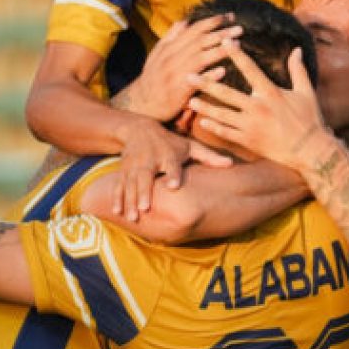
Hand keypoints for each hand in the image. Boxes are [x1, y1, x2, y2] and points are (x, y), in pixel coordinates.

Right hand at [115, 117, 231, 221]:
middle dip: (144, 192)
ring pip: (130, 183)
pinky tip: (117, 212)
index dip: (172, 174)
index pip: (171, 164)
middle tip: (146, 209)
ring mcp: (134, 166)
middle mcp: (150, 160)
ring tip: (133, 217)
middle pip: (146, 176)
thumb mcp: (190, 146)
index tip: (173, 186)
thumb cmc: (170, 142)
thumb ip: (209, 157)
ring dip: (130, 200)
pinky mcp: (123, 170)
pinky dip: (117, 198)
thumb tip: (231, 164)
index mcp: (168, 154)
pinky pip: (118, 185)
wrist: (139, 130)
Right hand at [126, 15, 242, 121]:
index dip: (213, 21)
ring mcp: (175, 74)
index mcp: (169, 47)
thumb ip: (171, 37)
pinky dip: (209, 76)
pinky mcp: (178, 91)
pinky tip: (223, 71)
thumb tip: (185, 21)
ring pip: (200, 58)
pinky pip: (195, 82)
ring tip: (238, 44)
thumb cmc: (153, 78)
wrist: (141, 104)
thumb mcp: (158, 54)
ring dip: (220, 50)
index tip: (230, 16)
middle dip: (221, 33)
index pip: (194, 29)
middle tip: (240, 28)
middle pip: (200, 41)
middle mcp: (172, 58)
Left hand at [188, 43, 329, 171]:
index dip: (236, 54)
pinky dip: (214, 128)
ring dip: (205, 107)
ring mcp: (251, 126)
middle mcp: (258, 108)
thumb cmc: (309, 120)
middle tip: (188, 75)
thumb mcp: (306, 92)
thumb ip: (298, 70)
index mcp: (271, 92)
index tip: (223, 42)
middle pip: (226, 93)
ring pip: (222, 115)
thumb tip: (297, 50)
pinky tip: (202, 122)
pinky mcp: (249, 141)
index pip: (250, 69)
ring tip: (190, 100)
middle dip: (206, 83)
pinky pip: (227, 134)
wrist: (311, 151)